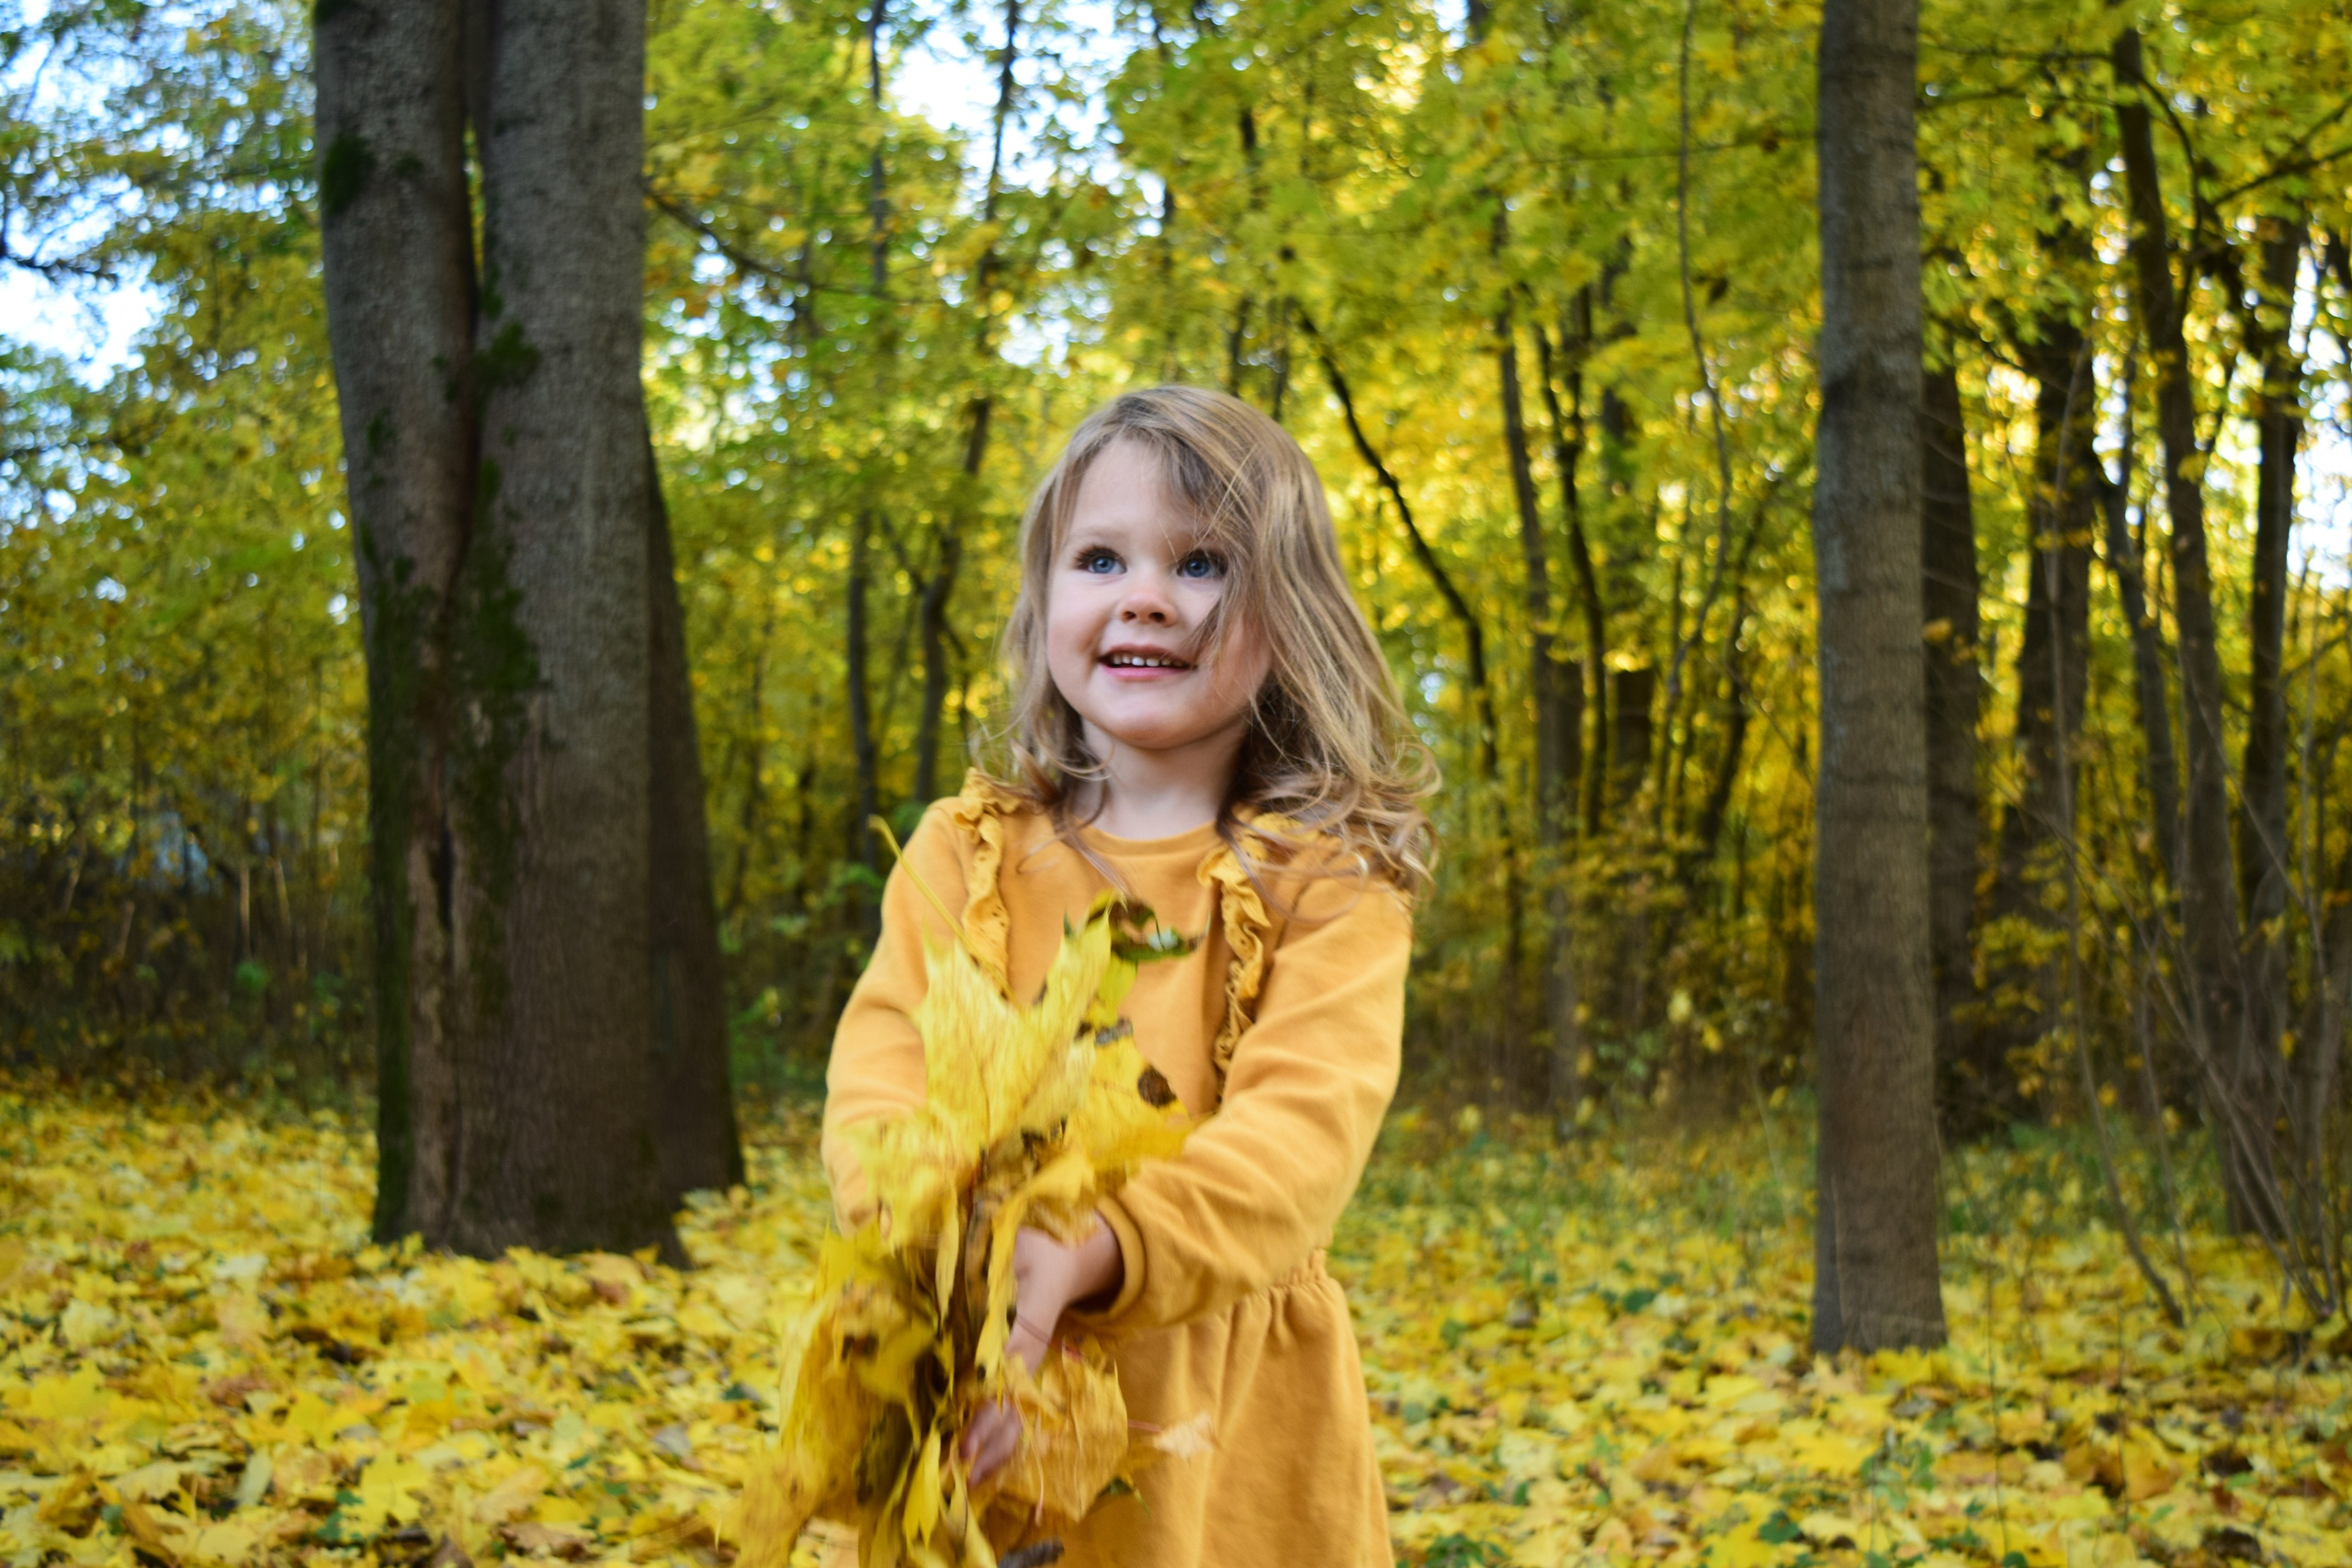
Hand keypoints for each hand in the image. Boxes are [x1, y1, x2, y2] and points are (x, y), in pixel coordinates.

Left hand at [960, 1216, 1122, 1482]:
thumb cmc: (1030, 1248)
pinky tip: (981, 1472)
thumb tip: (946, 1274)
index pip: (999, 1376)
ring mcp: (1025, 1370)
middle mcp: (1024, 1357)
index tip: (965, 1441)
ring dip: (992, 1452)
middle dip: (985, 1443)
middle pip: (1007, 1409)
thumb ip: (983, 1263)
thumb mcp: (1010, 1245)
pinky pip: (1012, 1416)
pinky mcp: (1020, 1376)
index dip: (982, 1411)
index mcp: (1023, 1327)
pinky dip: (999, 1445)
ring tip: (968, 1484)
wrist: (1063, 1259)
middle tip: (960, 1475)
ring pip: (1012, 1419)